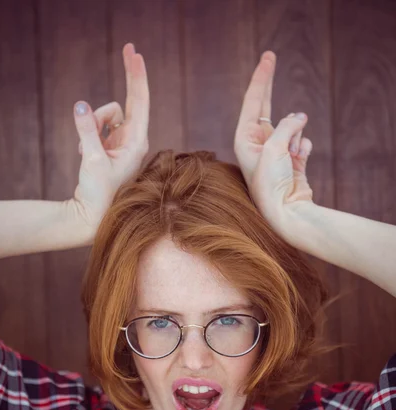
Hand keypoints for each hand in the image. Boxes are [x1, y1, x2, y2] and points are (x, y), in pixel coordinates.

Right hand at [72, 43, 148, 231]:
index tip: (135, 54)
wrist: (92, 215)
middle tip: (129, 47)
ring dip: (92, 125)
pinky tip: (84, 153)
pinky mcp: (110, 146)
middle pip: (130, 101)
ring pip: (106, 115)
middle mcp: (133, 140)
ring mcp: (122, 143)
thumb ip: (86, 130)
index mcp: (137, 143)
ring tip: (87, 150)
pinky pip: (98, 126)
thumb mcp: (90, 159)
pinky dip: (87, 135)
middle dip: (128, 77)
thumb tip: (81, 105)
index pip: (140, 102)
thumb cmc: (99, 193)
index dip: (137, 76)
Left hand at [234, 51, 313, 240]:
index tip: (268, 58)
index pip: (252, 103)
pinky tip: (299, 163)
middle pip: (265, 107)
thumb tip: (300, 117)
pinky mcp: (292, 161)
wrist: (286, 213)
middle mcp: (258, 145)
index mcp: (245, 141)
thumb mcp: (274, 149)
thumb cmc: (271, 184)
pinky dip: (304, 149)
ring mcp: (276, 152)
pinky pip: (302, 143)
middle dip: (269, 85)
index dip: (260, 79)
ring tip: (291, 156)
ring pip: (292, 127)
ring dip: (296, 137)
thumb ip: (286, 126)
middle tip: (270, 56)